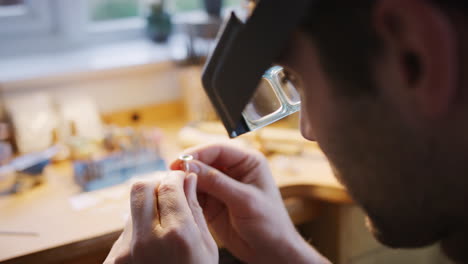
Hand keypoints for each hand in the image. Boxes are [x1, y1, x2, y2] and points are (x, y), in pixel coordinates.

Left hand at [104, 171, 217, 263]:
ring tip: (164, 226)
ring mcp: (125, 252)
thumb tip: (189, 179)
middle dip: (156, 184)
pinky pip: (125, 231)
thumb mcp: (206, 248)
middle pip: (141, 187)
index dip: (175, 176)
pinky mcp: (113, 261)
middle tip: (169, 192)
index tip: (180, 177)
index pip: (168, 185)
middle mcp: (146, 240)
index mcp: (178, 236)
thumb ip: (195, 210)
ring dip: (148, 208)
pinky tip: (153, 246)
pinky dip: (140, 230)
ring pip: (132, 209)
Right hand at [170, 144, 329, 263]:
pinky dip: (185, 194)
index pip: (218, 149)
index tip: (180, 161)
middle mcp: (233, 170)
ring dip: (184, 181)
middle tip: (171, 174)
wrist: (271, 251)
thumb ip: (217, 182)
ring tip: (170, 186)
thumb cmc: (269, 223)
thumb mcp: (245, 200)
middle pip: (204, 161)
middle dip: (188, 167)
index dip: (198, 153)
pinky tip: (177, 198)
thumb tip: (190, 166)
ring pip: (197, 177)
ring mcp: (221, 186)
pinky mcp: (212, 202)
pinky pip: (195, 193)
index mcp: (248, 162)